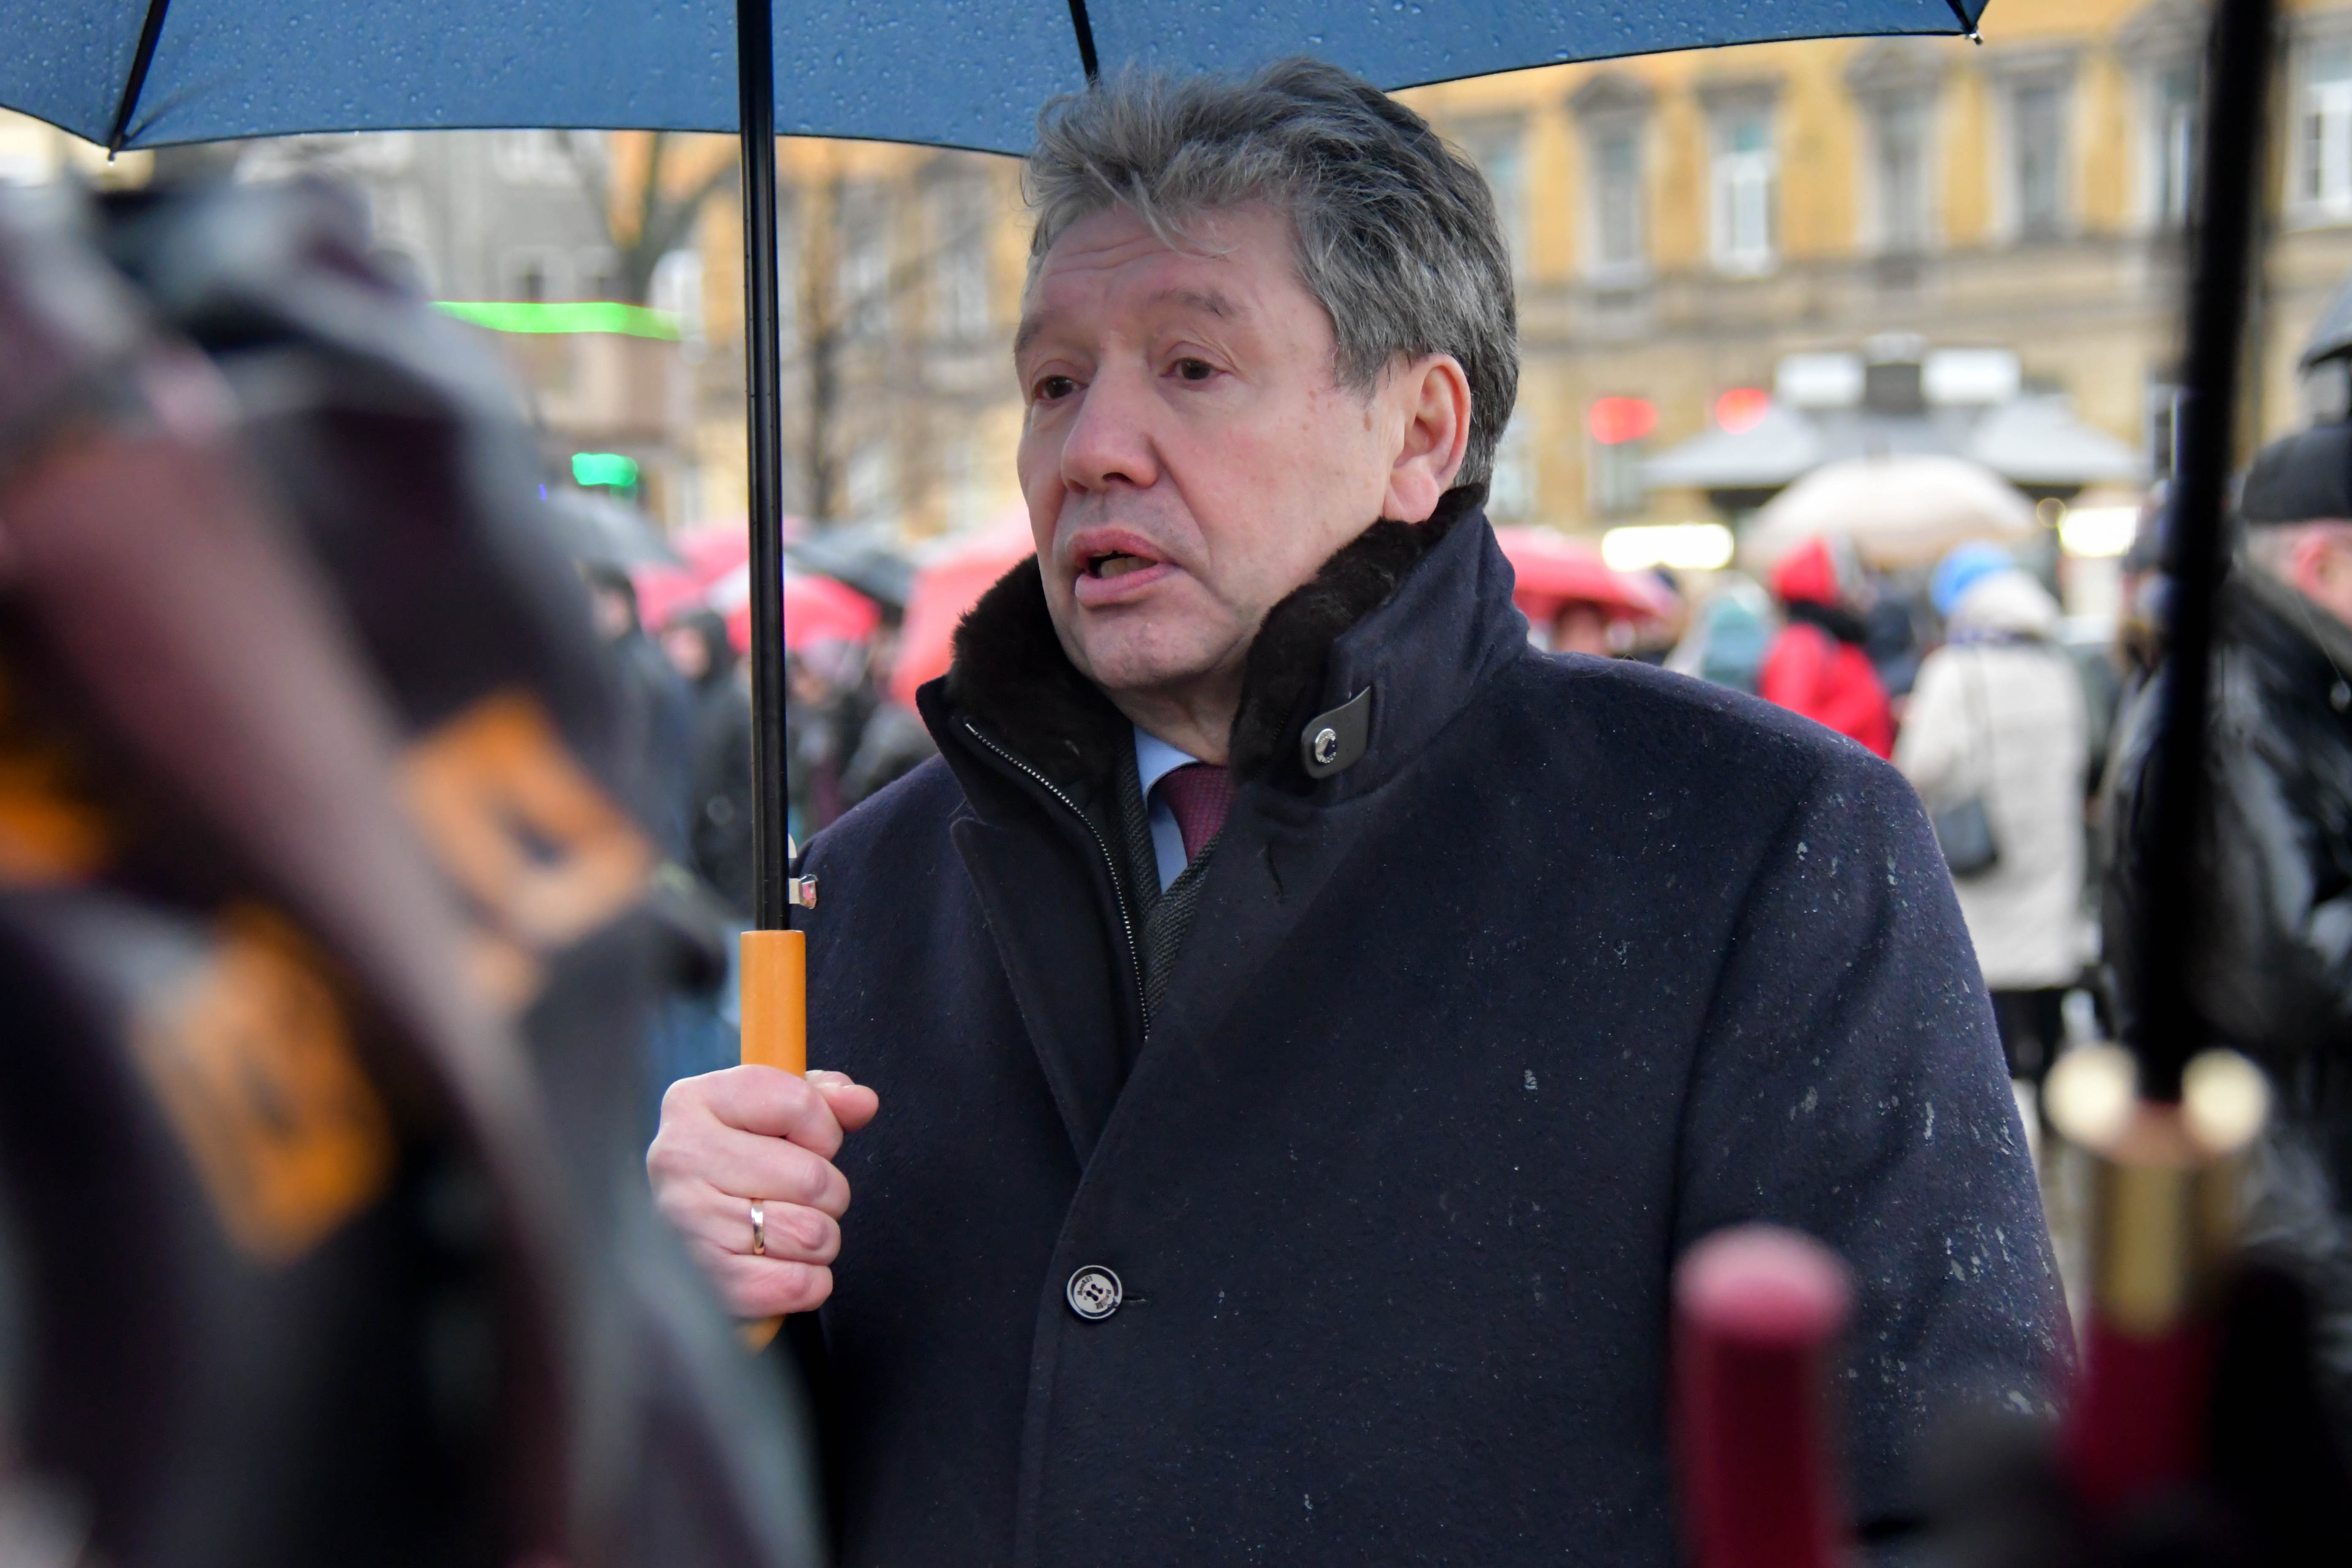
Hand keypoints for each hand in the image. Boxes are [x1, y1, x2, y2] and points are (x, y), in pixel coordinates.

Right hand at [648, 1066, 879, 1317]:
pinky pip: (799, 1284)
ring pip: (813, 1234)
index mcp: (692, 1101)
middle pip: (814, 1177)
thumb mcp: (771, 1116)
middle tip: (794, 1199)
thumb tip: (862, 1103)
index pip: (799, 1103)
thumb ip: (823, 1099)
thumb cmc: (734, 1173)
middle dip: (827, 1193)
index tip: (802, 1145)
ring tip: (784, 1232)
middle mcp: (679, 1158)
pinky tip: (778, 1267)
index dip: (822, 1131)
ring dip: (819, 1240)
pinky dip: (808, 1282)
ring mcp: (688, 1223)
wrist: (677, 1250)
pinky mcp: (709, 1283)